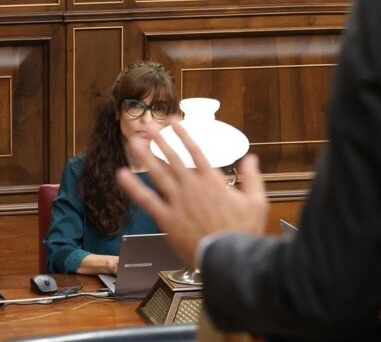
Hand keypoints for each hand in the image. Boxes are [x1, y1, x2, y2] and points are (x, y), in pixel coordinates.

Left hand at [117, 120, 268, 267]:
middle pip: (173, 158)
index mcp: (213, 181)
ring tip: (135, 141)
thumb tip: (251, 158)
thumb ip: (252, 177)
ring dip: (146, 156)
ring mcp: (178, 202)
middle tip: (149, 126)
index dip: (184, 135)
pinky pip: (147, 200)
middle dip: (160, 140)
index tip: (174, 122)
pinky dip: (134, 187)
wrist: (228, 259)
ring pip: (158, 174)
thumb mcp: (257, 202)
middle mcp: (192, 186)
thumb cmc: (243, 232)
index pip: (195, 151)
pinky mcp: (167, 219)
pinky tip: (123, 176)